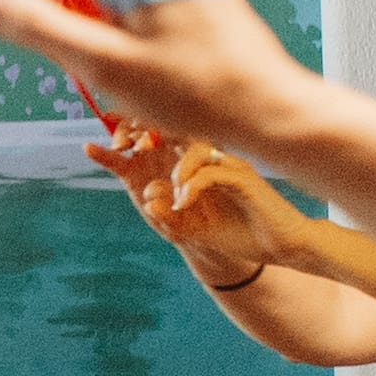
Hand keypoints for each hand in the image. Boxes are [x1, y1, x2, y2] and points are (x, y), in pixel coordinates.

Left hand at [91, 129, 287, 289]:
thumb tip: (148, 199)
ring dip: (170, 168)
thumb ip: (169, 215)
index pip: (158, 138)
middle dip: (141, 133)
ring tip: (166, 194)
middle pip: (171, 129)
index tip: (95, 145)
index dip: (128, 134)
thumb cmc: (241, 234)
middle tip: (122, 147)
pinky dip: (190, 187)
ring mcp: (227, 162)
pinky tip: (183, 205)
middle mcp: (212, 156)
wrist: (280, 246)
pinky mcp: (242, 176)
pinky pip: (209, 172)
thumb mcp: (193, 228)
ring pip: (190, 147)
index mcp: (197, 163)